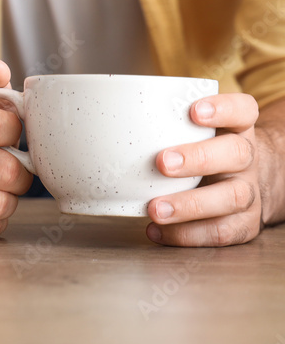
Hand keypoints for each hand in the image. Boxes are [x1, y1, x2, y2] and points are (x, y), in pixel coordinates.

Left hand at [148, 93, 262, 246]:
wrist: (237, 184)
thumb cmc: (197, 150)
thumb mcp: (187, 130)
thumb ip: (157, 122)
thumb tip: (95, 118)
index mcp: (234, 128)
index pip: (242, 110)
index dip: (223, 108)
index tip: (194, 110)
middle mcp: (246, 158)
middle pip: (237, 153)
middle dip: (199, 158)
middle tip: (162, 162)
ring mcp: (247, 191)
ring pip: (232, 197)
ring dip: (190, 205)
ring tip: (154, 209)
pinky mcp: (243, 224)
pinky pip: (221, 232)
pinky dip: (187, 235)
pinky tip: (156, 230)